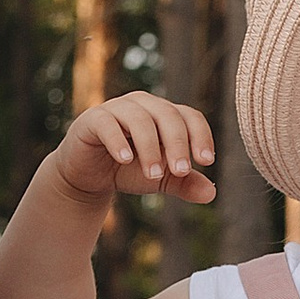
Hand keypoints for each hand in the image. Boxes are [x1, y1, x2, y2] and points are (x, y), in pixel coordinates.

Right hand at [53, 94, 216, 210]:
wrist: (88, 176)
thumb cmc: (128, 170)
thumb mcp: (160, 178)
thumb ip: (184, 183)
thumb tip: (211, 193)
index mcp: (164, 114)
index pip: (189, 116)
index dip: (200, 135)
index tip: (206, 161)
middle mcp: (144, 105)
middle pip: (168, 115)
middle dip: (178, 144)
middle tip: (181, 171)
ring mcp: (117, 109)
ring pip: (140, 119)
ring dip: (150, 147)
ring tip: (154, 175)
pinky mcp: (93, 119)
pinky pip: (108, 124)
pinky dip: (118, 141)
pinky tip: (126, 160)